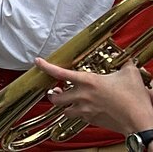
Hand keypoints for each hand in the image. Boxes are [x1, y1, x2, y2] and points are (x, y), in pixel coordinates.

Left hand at [35, 58, 152, 135]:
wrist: (141, 122)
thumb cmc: (134, 99)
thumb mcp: (130, 74)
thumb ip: (124, 64)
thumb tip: (125, 58)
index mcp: (88, 82)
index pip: (60, 72)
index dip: (46, 67)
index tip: (38, 62)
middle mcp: (83, 96)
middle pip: (56, 97)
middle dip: (52, 94)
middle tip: (53, 90)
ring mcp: (86, 111)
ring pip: (65, 110)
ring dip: (63, 106)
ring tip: (64, 101)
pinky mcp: (93, 121)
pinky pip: (79, 118)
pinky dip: (77, 114)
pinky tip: (82, 110)